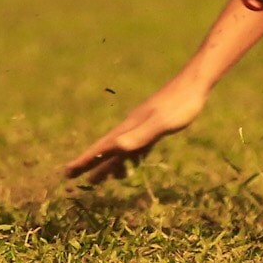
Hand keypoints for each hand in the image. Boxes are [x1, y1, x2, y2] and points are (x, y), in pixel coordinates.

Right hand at [64, 76, 208, 185]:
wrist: (195, 82)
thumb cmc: (181, 103)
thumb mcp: (161, 123)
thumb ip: (140, 135)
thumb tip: (117, 148)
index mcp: (130, 127)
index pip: (102, 147)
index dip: (85, 160)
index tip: (67, 172)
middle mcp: (132, 126)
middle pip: (107, 148)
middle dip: (91, 163)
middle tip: (72, 177)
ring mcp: (144, 124)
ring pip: (122, 148)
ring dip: (111, 163)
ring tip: (103, 179)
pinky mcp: (157, 124)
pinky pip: (139, 144)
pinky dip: (133, 156)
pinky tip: (135, 161)